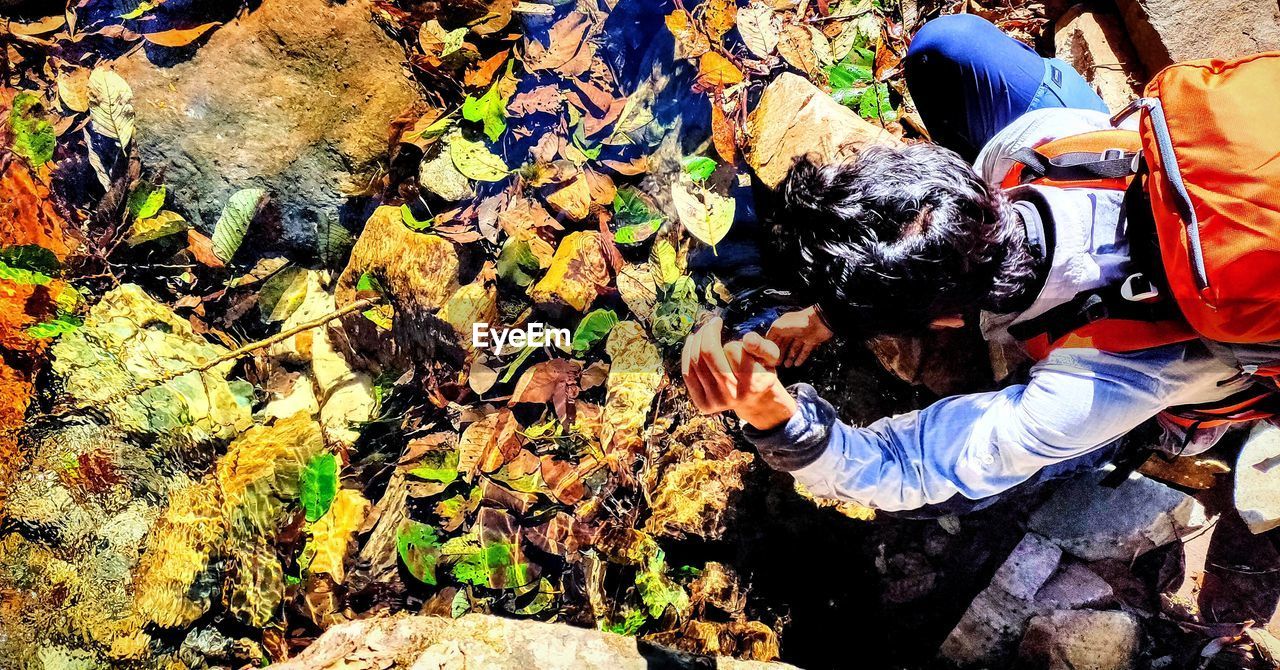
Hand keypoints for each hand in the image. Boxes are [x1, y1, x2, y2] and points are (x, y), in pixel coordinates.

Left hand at [681, 316, 797, 430]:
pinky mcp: (703, 404)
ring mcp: (716, 402)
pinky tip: (693, 340)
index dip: (733, 342)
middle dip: (708, 331)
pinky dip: (687, 353)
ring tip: (704, 330)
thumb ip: (763, 346)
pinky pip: (687, 373)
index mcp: (753, 383)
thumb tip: (748, 339)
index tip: (739, 341)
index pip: (732, 349)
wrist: (753, 400)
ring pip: (695, 361)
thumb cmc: (761, 371)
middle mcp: (733, 395)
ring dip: (697, 339)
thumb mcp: (771, 356)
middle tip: (713, 322)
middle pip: (709, 352)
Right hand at [766, 306, 833, 366]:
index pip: (776, 337)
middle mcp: (793, 330)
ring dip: (790, 358)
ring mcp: (803, 336)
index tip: (769, 356)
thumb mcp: (779, 326)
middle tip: (777, 363)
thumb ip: (771, 334)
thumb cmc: (799, 322)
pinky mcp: (812, 341)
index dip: (772, 346)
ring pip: (794, 349)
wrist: (819, 322)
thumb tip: (767, 342)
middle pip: (785, 344)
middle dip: (781, 354)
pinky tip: (796, 364)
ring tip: (786, 366)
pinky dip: (801, 358)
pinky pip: (805, 352)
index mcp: (784, 325)